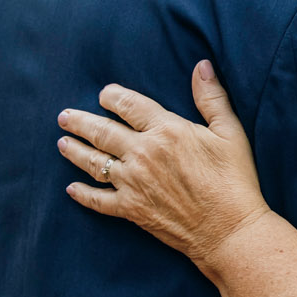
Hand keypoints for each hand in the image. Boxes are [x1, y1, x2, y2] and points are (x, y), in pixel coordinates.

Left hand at [58, 61, 267, 272]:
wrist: (229, 230)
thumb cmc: (234, 181)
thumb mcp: (230, 134)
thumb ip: (212, 98)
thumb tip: (201, 66)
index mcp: (167, 130)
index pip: (128, 104)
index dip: (112, 96)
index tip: (104, 95)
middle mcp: (143, 153)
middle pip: (102, 131)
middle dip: (80, 121)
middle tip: (64, 117)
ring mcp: (133, 183)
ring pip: (93, 162)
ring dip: (74, 151)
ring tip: (62, 143)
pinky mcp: (131, 210)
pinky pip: (98, 200)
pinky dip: (83, 195)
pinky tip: (72, 189)